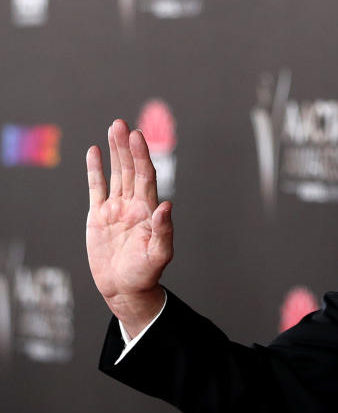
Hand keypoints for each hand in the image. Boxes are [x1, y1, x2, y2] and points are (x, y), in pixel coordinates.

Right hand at [86, 119, 171, 334]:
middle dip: (127, 146)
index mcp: (148, 210)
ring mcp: (116, 208)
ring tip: (112, 128)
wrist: (126, 288)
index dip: (142, 156)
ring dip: (114, 151)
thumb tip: (167, 205)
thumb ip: (164, 230)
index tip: (137, 137)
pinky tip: (94, 152)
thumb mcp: (159, 254)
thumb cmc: (146, 273)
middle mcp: (133, 205)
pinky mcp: (99, 216)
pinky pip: (97, 188)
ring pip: (115, 173)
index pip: (146, 176)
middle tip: (121, 124)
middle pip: (130, 169)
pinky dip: (95, 170)